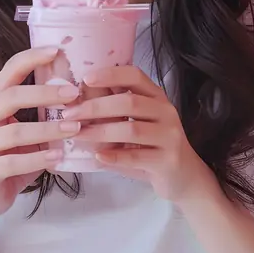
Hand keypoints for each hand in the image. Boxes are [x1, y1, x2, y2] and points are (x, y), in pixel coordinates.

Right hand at [0, 47, 80, 220]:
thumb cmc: (8, 156)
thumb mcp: (20, 129)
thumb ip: (38, 111)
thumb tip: (80, 91)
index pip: (9, 70)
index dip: (32, 58)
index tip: (57, 50)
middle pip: (11, 97)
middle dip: (45, 93)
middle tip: (75, 93)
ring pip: (15, 132)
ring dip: (48, 128)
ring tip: (74, 127)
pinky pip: (13, 162)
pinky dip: (38, 158)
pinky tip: (58, 156)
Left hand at [63, 65, 213, 205]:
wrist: (183, 177)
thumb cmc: (151, 147)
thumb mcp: (135, 124)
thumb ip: (113, 112)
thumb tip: (75, 102)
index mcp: (156, 97)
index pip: (135, 76)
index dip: (110, 74)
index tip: (85, 79)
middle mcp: (166, 112)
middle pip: (130, 102)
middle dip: (96, 107)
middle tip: (70, 114)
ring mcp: (170, 136)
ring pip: (132, 129)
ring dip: (101, 131)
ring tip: (78, 135)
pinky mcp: (168, 161)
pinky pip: (137, 157)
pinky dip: (115, 157)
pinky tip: (98, 157)